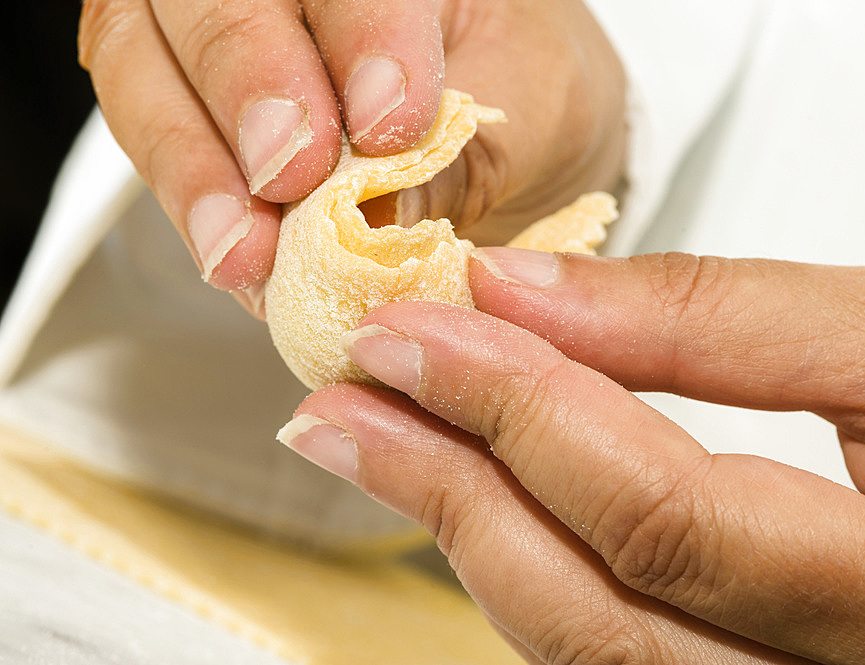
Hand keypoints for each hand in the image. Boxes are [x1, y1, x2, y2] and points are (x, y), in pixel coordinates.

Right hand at [78, 1, 624, 315]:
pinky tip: (238, 260)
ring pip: (143, 56)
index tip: (388, 125)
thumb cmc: (533, 98)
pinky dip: (192, 203)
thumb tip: (374, 217)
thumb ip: (460, 160)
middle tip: (289, 176)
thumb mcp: (533, 117)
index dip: (358, 34)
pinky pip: (153, 129)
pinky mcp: (196, 101)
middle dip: (248, 83)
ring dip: (191, 162)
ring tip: (245, 248)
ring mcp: (227, 31)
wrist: (517, 135)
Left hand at [281, 248, 864, 662]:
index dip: (519, 414)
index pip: (664, 518)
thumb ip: (710, 318)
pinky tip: (485, 506)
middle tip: (346, 406)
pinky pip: (625, 663)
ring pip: (596, 660)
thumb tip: (522, 298)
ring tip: (386, 448)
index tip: (418, 333)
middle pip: (601, 620)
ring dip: (473, 542)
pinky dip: (539, 578)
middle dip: (451, 496)